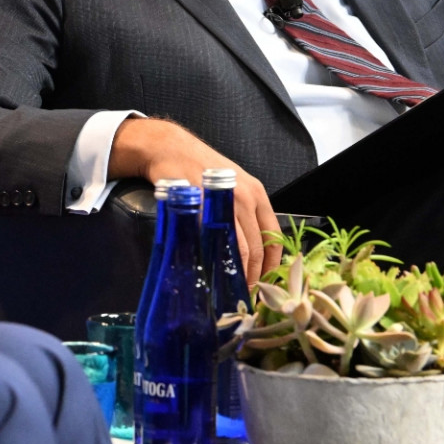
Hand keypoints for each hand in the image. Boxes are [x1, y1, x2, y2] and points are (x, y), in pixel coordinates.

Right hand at [109, 117, 280, 284]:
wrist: (170, 149)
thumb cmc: (199, 170)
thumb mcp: (231, 186)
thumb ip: (242, 214)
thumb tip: (247, 251)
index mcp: (257, 195)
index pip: (273, 238)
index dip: (270, 265)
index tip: (264, 283)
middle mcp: (246, 198)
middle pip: (257, 248)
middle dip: (254, 276)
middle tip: (246, 294)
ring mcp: (224, 202)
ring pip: (240, 248)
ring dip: (238, 272)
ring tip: (231, 288)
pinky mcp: (202, 206)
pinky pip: (213, 240)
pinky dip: (216, 260)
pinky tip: (212, 270)